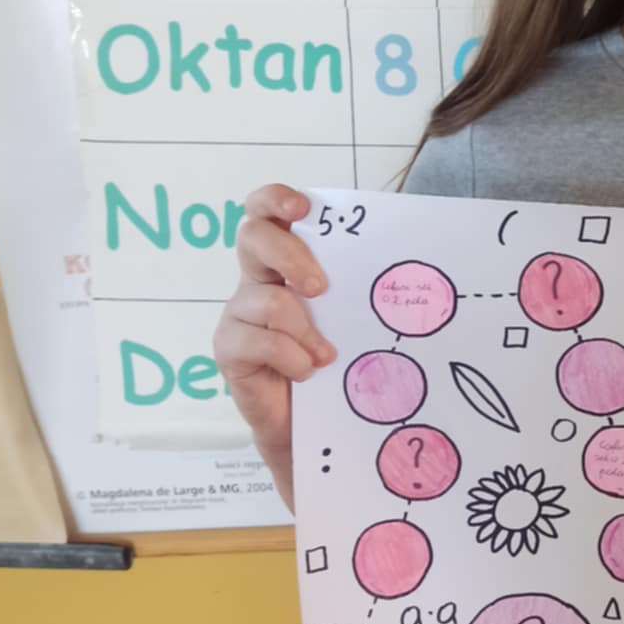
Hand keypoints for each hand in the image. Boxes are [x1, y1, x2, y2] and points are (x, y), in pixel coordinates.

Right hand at [212, 185, 336, 477]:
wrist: (310, 423)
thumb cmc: (332, 362)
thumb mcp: (345, 315)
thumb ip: (349, 283)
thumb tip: (395, 252)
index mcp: (281, 263)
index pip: (264, 212)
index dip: (275, 199)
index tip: (303, 208)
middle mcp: (254, 281)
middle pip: (252, 237)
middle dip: (291, 256)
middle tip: (320, 288)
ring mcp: (237, 314)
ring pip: (267, 299)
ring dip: (304, 330)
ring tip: (325, 356)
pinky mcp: (228, 349)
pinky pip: (258, 341)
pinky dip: (291, 357)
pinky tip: (306, 373)